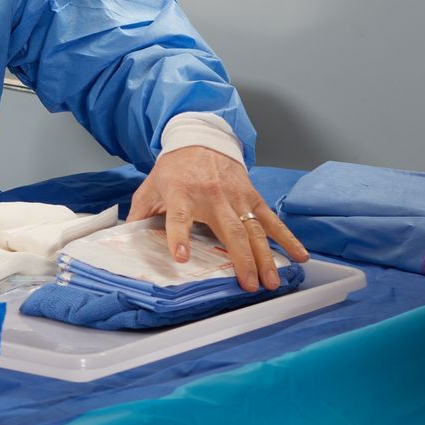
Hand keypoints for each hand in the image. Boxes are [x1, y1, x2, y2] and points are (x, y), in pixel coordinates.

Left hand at [128, 148, 308, 291]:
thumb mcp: (149, 188)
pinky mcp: (252, 196)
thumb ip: (139, 216)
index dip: (179, 236)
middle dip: (241, 260)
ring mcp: (236, 196)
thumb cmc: (173, 169)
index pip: (178, 217)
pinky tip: (299, 256)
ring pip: (254, 230)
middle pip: (230, 231)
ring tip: (271, 282)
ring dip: (265, 257)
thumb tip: (125, 243)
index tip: (182, 257)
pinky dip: (287, 238)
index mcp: (181, 194)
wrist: (200, 138)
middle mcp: (212, 196)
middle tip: (249, 286)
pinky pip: (271, 220)